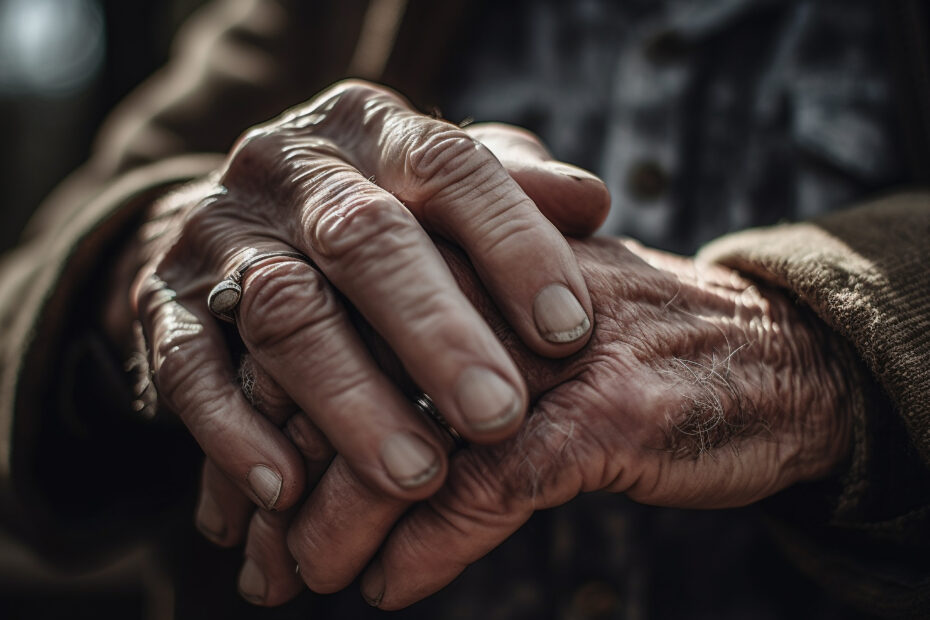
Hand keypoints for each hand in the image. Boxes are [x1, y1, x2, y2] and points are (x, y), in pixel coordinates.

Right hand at [107, 78, 608, 576]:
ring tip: (414, 478)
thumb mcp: (441, 186)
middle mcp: (291, 169)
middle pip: (363, 239)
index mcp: (373, 129)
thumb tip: (589, 202)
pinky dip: (236, 432)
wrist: (240, 220)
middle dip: (435, 333)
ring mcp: (220, 233)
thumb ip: (514, 190)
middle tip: (496, 417)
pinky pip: (188, 366)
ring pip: (282, 311)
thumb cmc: (377, 212)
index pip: (449, 165)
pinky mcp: (163, 301)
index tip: (569, 332)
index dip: (513, 245)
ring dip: (349, 400)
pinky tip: (288, 490)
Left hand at [262, 236, 853, 608]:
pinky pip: (490, 484)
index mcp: (462, 251)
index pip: (330, 323)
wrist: (775, 360)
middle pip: (350, 376)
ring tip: (303, 577)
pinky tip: (393, 586)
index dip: (270, 411)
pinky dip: (433, 545)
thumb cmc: (626, 352)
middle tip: (253, 553)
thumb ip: (429, 356)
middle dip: (287, 474)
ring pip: (408, 434)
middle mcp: (494, 284)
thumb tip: (314, 431)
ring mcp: (550, 348)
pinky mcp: (607, 409)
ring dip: (343, 519)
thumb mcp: (517, 330)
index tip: (237, 492)